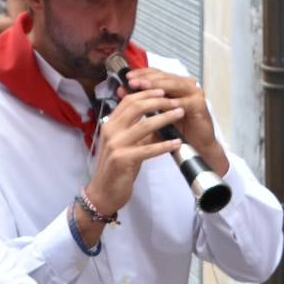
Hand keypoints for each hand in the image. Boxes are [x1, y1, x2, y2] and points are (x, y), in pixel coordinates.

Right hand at [81, 88, 185, 218]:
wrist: (103, 193)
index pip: (128, 100)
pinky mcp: (123, 159)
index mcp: (110, 124)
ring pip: (144, 125)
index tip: (164, 90)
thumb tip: (159, 118)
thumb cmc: (117, 169)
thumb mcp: (126, 145)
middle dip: (158, 101)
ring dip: (165, 118)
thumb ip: (137, 131)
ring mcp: (115, 145)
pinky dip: (164, 145)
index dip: (147, 93)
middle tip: (176, 101)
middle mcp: (110, 130)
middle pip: (136, 107)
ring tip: (180, 114)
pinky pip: (148, 149)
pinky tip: (177, 143)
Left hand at [125, 68, 226, 173]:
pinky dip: (171, 103)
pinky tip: (159, 103)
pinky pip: (183, 102)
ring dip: (156, 85)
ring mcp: (194, 93)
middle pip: (164, 76)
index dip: (141, 74)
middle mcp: (185, 85)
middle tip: (132, 81)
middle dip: (146, 78)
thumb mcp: (154, 114)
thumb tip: (121, 90)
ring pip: (173, 85)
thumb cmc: (177, 131)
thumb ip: (141, 101)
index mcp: (175, 84)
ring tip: (142, 86)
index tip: (127, 77)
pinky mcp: (200, 104)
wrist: (196, 147)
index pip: (157, 73)